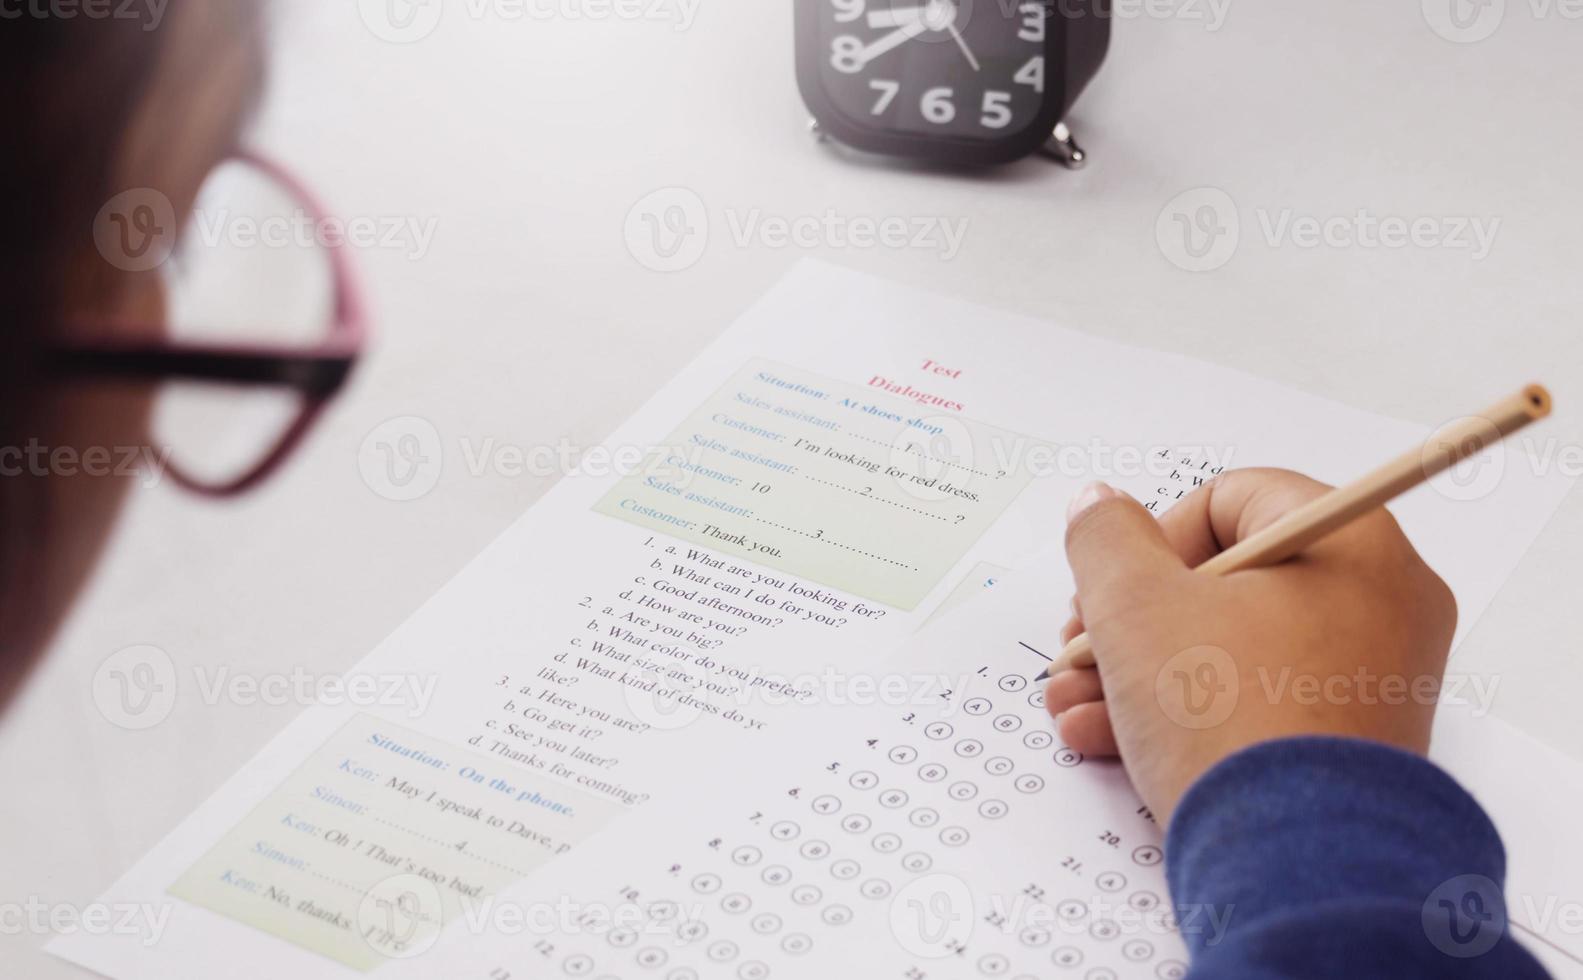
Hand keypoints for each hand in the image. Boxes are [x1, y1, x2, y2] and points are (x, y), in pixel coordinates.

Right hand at [1043, 469, 1457, 826]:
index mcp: (1352, 545)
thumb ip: (1106, 540)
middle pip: (1226, 581)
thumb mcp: (1137, 608)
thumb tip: (1099, 506)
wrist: (1299, 866)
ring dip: (1137, 670)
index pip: (1235, 500)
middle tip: (1085, 644)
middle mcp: (1378, 606)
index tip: (1115, 585)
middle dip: (1131, 617)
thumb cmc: (1234, 723)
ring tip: (1076, 703)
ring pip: (1230, 649)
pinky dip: (1182, 714)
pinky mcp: (1344, 745)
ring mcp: (1367, 682)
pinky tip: (1107, 738)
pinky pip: (1254, 704)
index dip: (1154, 537)